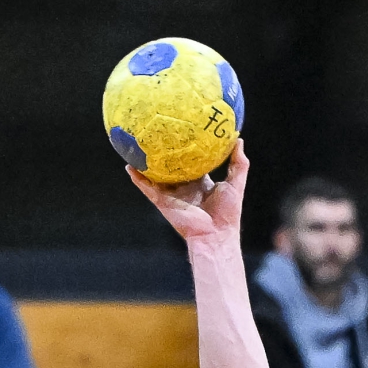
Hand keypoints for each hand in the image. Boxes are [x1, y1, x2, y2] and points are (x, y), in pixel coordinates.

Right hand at [128, 142, 248, 242]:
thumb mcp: (235, 182)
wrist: (216, 234)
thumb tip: (238, 139)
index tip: (183, 133)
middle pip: (171, 167)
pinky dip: (137, 179)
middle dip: (164, 153)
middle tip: (157, 133)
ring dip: (145, 163)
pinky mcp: (163, 202)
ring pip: (155, 176)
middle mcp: (184, 187)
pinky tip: (128, 167)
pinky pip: (147, 188)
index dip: (187, 149)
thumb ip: (238, 162)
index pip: (191, 162)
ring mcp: (172, 194)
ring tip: (135, 146)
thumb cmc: (228, 212)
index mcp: (200, 182)